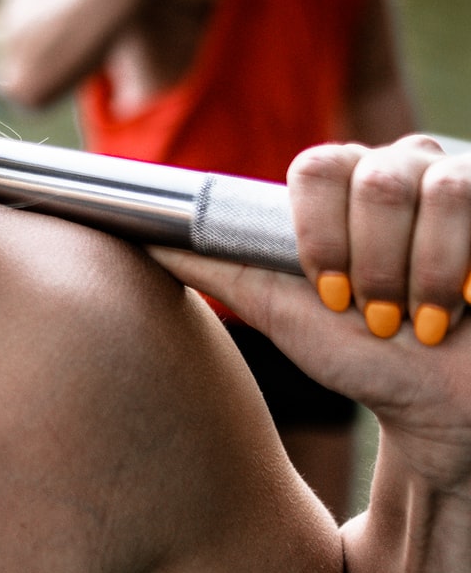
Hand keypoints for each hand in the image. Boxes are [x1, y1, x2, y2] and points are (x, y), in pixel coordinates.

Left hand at [157, 139, 470, 490]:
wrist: (444, 407)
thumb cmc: (364, 356)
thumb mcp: (282, 311)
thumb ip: (216, 268)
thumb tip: (135, 236)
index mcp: (345, 181)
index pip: (318, 165)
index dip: (321, 233)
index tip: (328, 292)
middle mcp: (404, 166)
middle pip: (378, 178)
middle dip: (377, 264)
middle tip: (380, 316)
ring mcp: (463, 182)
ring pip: (442, 189)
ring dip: (428, 272)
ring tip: (425, 320)